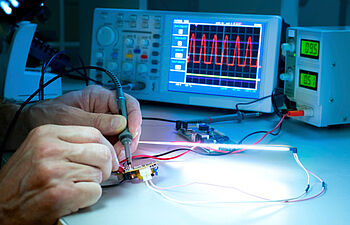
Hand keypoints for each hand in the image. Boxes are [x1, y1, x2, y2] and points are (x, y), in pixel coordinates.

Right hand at [0, 124, 116, 224]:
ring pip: (99, 173)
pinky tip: (74, 198)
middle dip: (105, 166)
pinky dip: (89, 198)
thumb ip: (69, 143)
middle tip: (97, 174)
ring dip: (93, 183)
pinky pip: (95, 191)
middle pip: (101, 152)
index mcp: (46, 134)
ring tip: (75, 186)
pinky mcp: (60, 193)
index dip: (106, 147)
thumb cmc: (22, 181)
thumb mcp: (40, 149)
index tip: (107, 156)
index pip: (93, 132)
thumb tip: (103, 145)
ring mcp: (55, 171)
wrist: (1, 207)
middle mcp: (50, 149)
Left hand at [25, 85, 141, 160]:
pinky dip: (114, 152)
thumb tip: (121, 123)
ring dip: (122, 147)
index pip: (127, 102)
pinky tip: (109, 158)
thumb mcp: (70, 118)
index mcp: (98, 97)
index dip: (134, 117)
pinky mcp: (99, 135)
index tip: (133, 132)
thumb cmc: (45, 116)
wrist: (30, 127)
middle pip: (129, 121)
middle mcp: (103, 109)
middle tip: (122, 151)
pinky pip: (114, 142)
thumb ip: (96, 121)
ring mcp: (102, 123)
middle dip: (129, 137)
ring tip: (114, 158)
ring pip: (123, 134)